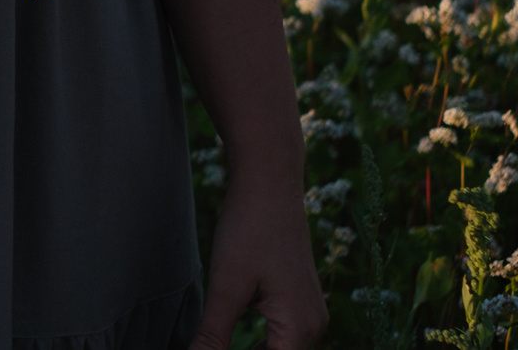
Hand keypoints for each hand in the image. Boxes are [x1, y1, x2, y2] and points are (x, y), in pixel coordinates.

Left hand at [192, 175, 325, 349]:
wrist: (270, 183)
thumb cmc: (249, 229)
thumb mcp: (226, 287)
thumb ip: (213, 336)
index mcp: (301, 329)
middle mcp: (314, 327)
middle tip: (203, 345)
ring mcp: (309, 313)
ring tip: (211, 342)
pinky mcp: (298, 301)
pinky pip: (279, 335)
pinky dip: (256, 342)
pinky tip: (225, 338)